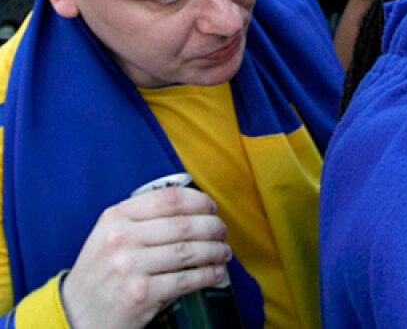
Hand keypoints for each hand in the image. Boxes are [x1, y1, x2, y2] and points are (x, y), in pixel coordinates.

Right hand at [60, 186, 232, 328]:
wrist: (75, 317)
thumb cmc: (100, 274)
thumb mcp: (109, 236)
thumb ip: (141, 219)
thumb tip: (193, 208)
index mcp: (115, 218)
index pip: (168, 198)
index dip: (198, 200)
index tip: (211, 207)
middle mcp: (121, 239)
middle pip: (184, 224)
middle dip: (213, 227)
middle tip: (222, 232)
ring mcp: (130, 266)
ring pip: (189, 251)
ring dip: (215, 251)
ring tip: (223, 252)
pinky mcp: (141, 293)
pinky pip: (186, 280)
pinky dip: (208, 275)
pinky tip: (215, 273)